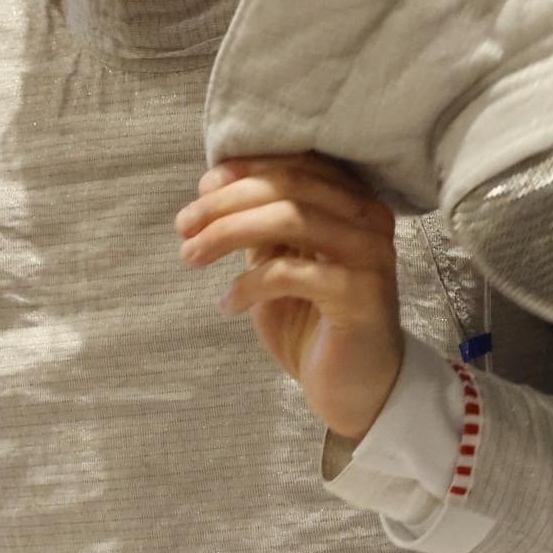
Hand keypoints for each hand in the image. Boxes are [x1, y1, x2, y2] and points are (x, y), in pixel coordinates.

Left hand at [175, 153, 403, 441]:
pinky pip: (291, 273)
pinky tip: (226, 304)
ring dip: (228, 232)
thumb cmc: (313, 322)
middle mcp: (369, 218)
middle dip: (226, 201)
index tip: (201, 187)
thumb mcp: (279, 261)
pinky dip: (249, 284)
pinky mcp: (360, 295)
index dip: (245, 168)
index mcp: (352, 201)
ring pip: (291, 219)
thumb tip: (213, 187)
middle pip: (289, 186)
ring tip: (191, 256)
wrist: (354, 387)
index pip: (297, 164)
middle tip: (183, 225)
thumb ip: (261, 225)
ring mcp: (370, 255)